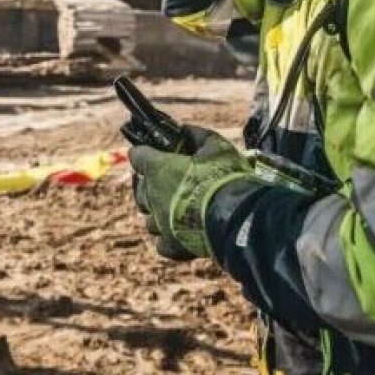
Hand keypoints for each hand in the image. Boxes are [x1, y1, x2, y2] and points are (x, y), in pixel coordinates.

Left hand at [129, 125, 252, 260]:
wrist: (237, 216)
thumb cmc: (225, 176)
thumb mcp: (215, 146)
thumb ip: (196, 135)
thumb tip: (184, 129)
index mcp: (158, 168)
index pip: (137, 156)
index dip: (142, 153)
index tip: (147, 152)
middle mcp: (153, 196)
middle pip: (140, 190)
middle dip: (147, 184)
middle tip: (160, 181)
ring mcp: (160, 222)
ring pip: (148, 218)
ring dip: (157, 213)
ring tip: (172, 209)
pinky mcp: (172, 245)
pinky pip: (161, 243)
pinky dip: (166, 238)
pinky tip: (178, 233)